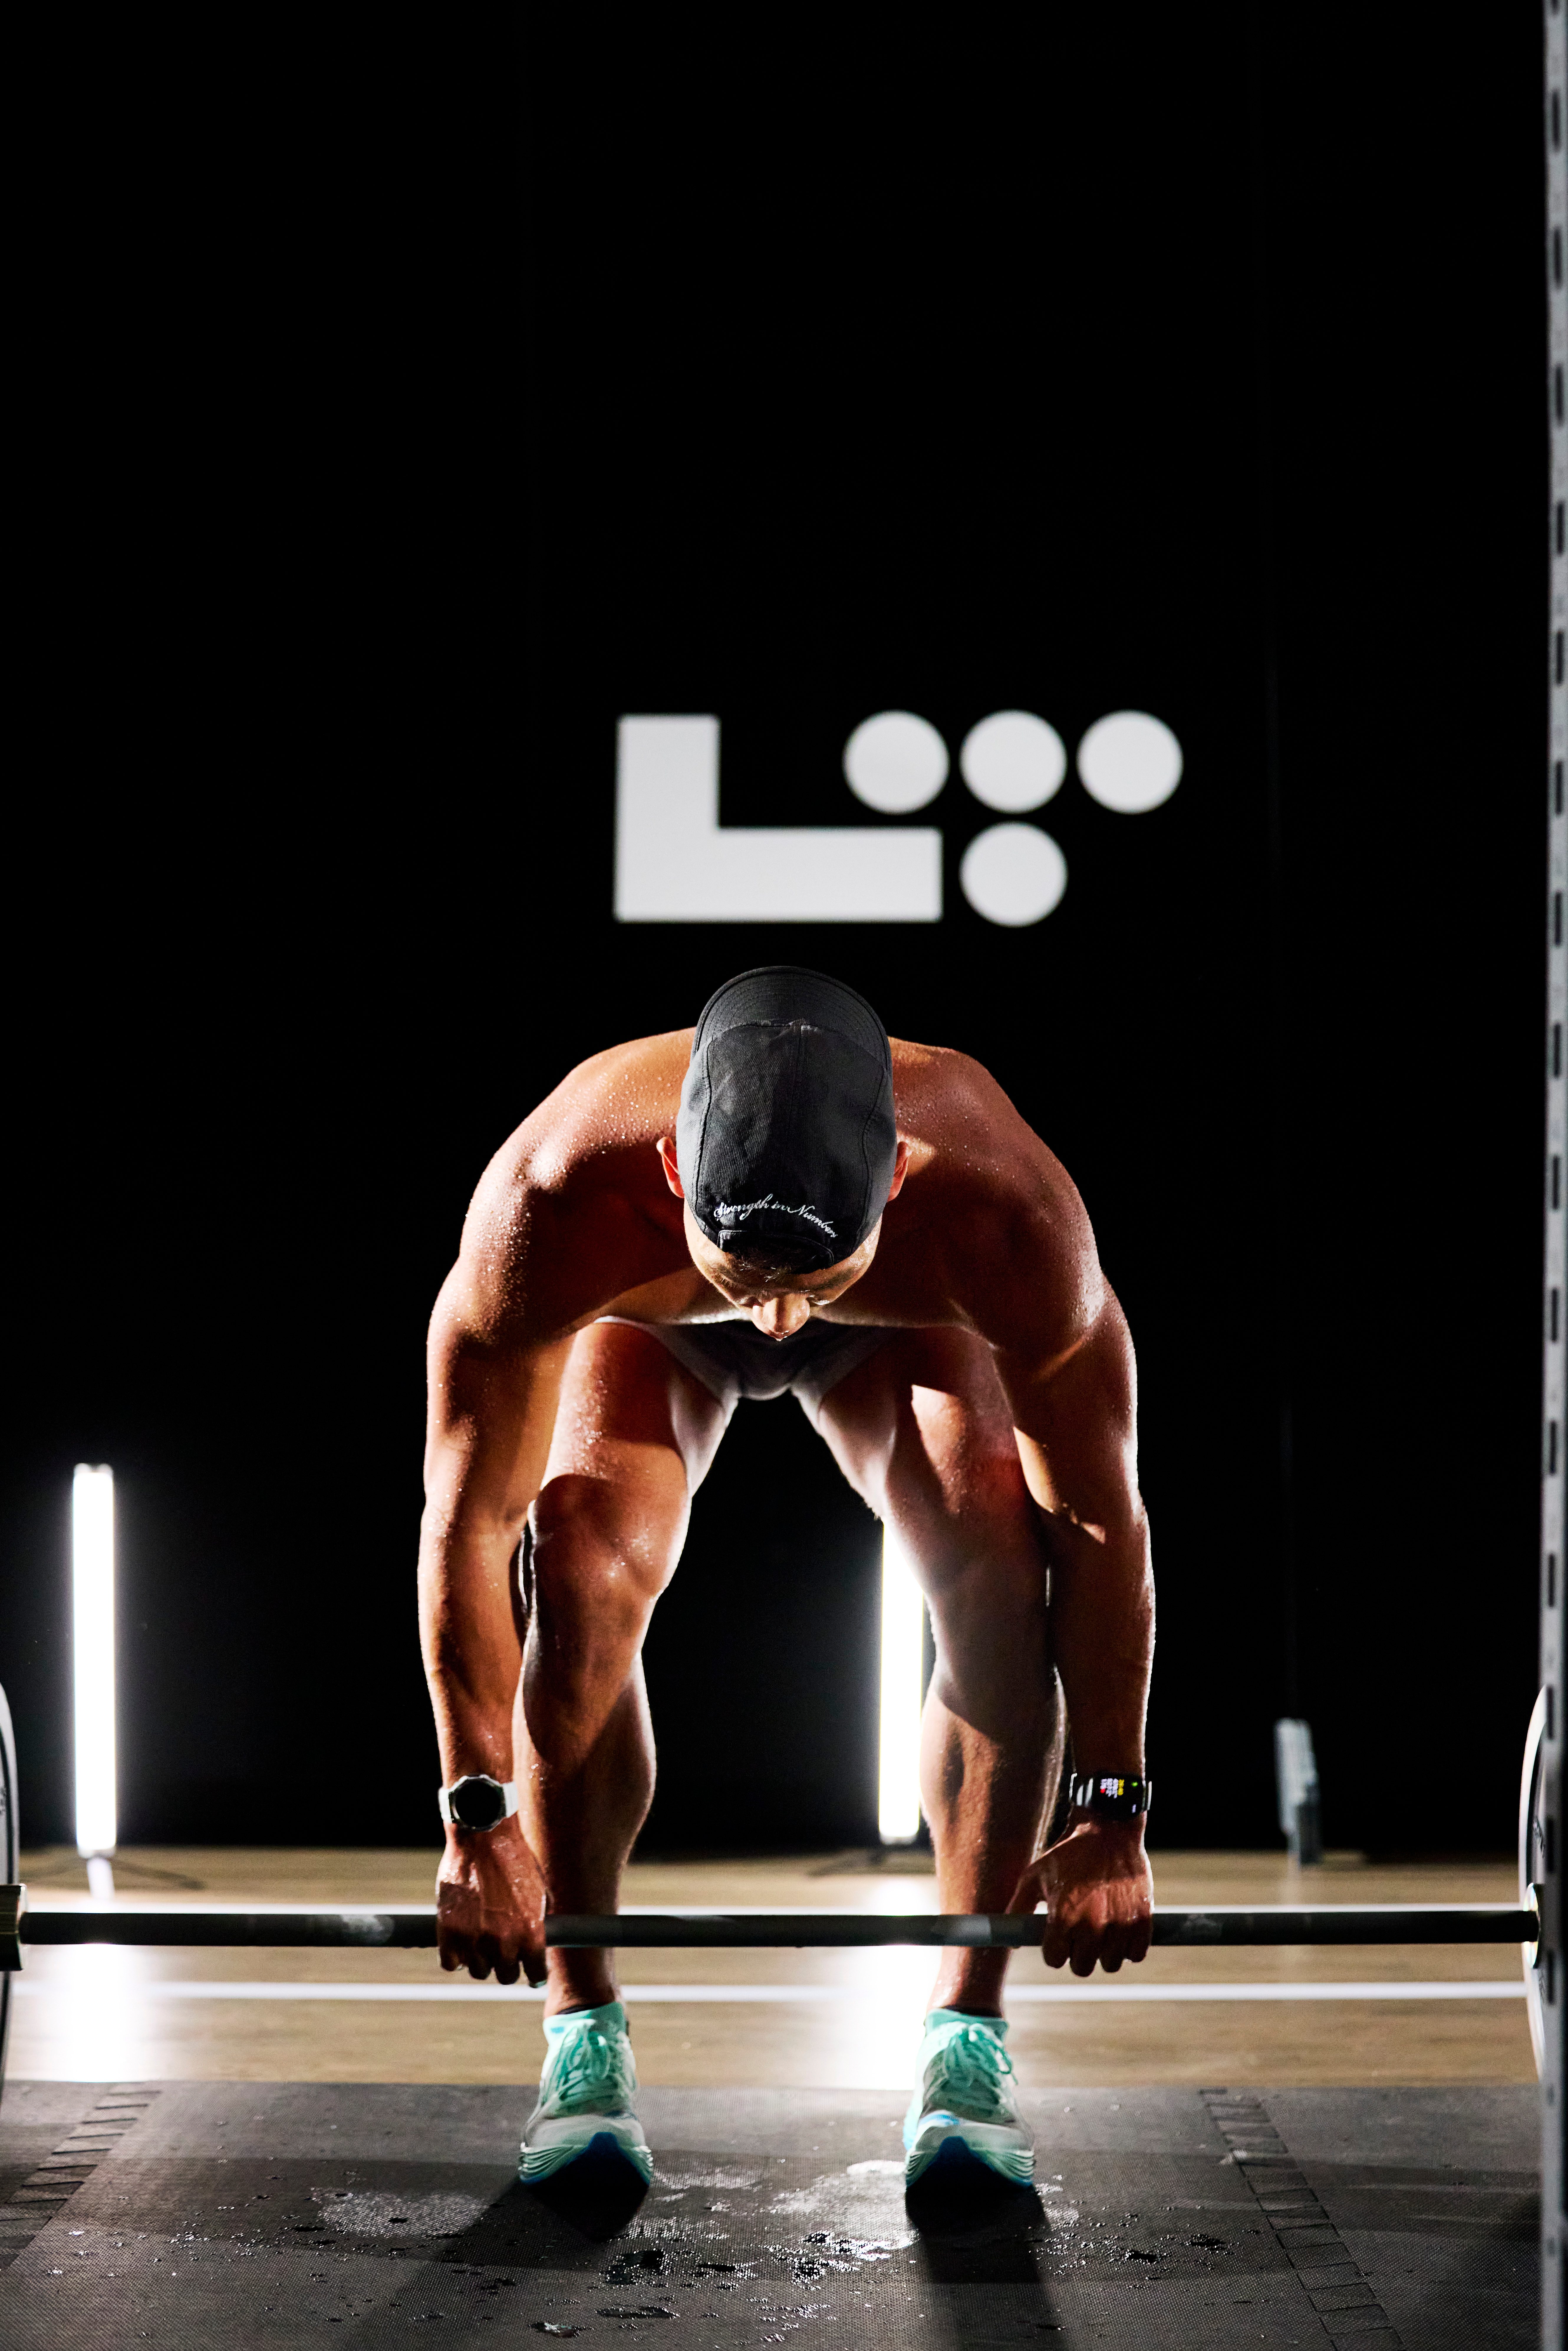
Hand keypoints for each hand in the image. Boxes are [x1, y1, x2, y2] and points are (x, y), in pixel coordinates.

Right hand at [436, 1816, 547, 1985]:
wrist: (484, 1837)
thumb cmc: (514, 1860)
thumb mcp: (538, 1891)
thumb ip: (538, 1921)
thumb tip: (540, 1942)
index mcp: (531, 1933)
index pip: (535, 1974)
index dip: (533, 1974)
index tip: (530, 1973)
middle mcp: (504, 1942)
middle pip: (505, 1976)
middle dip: (506, 1966)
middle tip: (502, 1953)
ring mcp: (474, 1939)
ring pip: (478, 1971)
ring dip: (480, 1960)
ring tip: (480, 1942)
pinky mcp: (448, 1932)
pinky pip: (450, 1963)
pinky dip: (455, 1956)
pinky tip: (460, 1943)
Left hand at [1010, 1819, 1152, 1975]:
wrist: (1108, 1830)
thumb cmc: (1068, 1853)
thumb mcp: (1034, 1874)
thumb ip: (1019, 1908)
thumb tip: (1013, 1943)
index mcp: (1063, 1917)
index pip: (1054, 1960)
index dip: (1054, 1949)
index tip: (1058, 1937)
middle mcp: (1092, 1925)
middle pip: (1081, 1968)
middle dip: (1077, 1953)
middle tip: (1079, 1934)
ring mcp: (1120, 1924)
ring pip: (1110, 1964)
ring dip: (1104, 1952)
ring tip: (1101, 1930)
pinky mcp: (1143, 1920)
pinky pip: (1136, 1954)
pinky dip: (1129, 1946)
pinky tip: (1120, 1929)